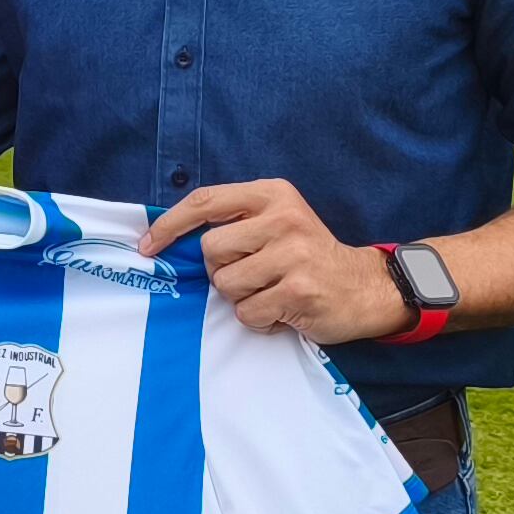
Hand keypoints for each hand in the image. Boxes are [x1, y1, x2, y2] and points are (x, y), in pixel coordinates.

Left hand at [138, 179, 406, 342]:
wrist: (364, 286)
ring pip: (226, 285)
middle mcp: (284, 219)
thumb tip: (170, 241)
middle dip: (221, 271)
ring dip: (242, 298)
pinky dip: (259, 319)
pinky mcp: (299, 291)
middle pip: (211, 250)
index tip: (148, 245)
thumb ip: (236, 223)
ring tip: (271, 292)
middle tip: (252, 276)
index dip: (170, 224)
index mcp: (273, 194)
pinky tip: (282, 310)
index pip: (206, 201)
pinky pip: (248, 312)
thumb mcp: (277, 221)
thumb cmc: (308, 256)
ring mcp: (293, 255)